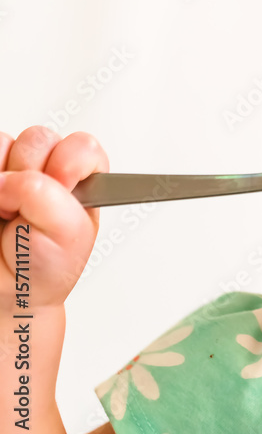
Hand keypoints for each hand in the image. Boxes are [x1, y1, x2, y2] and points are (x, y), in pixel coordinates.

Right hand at [0, 126, 108, 310]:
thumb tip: (8, 180)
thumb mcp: (67, 234)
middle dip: (32, 173)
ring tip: (5, 212)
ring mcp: (10, 172)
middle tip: (25, 211)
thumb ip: (45, 196)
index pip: (82, 146)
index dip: (70, 161)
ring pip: (4, 144)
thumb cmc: (43, 267)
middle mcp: (45, 171)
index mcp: (79, 181)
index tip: (61, 183)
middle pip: (38, 139)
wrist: (8, 294)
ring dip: (4, 179)